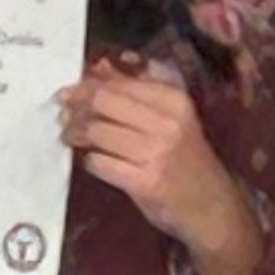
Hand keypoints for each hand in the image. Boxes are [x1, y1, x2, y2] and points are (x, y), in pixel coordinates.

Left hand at [59, 55, 261, 274]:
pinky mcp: (145, 182)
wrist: (212, 207)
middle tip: (62, 112)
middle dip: (76, 105)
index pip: (118, 83)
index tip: (69, 91)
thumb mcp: (172, 118)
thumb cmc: (187, 159)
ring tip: (68, 135)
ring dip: (75, 132)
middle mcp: (167, 122)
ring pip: (97, 131)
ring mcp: (156, 153)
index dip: (86, 85)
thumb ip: (136, 91)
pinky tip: (90, 160)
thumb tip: (98, 67)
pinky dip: (89, 160)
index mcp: (174, 100)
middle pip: (104, 102)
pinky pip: (100, 163)